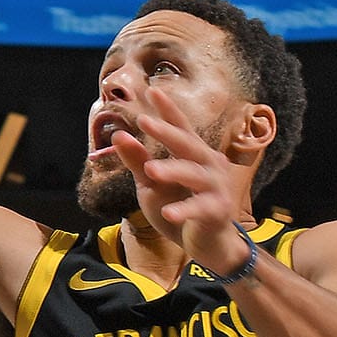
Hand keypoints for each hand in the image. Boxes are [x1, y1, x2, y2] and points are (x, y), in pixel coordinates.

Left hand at [110, 86, 256, 274]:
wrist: (207, 246)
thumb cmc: (179, 211)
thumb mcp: (151, 186)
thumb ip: (137, 162)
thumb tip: (118, 135)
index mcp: (194, 155)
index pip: (180, 128)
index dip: (168, 110)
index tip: (152, 90)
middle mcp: (209, 165)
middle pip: (187, 144)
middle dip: (166, 132)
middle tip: (144, 122)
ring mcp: (217, 187)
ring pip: (193, 174)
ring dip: (172, 170)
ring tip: (150, 170)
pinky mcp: (218, 211)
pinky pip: (199, 208)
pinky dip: (184, 210)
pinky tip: (167, 213)